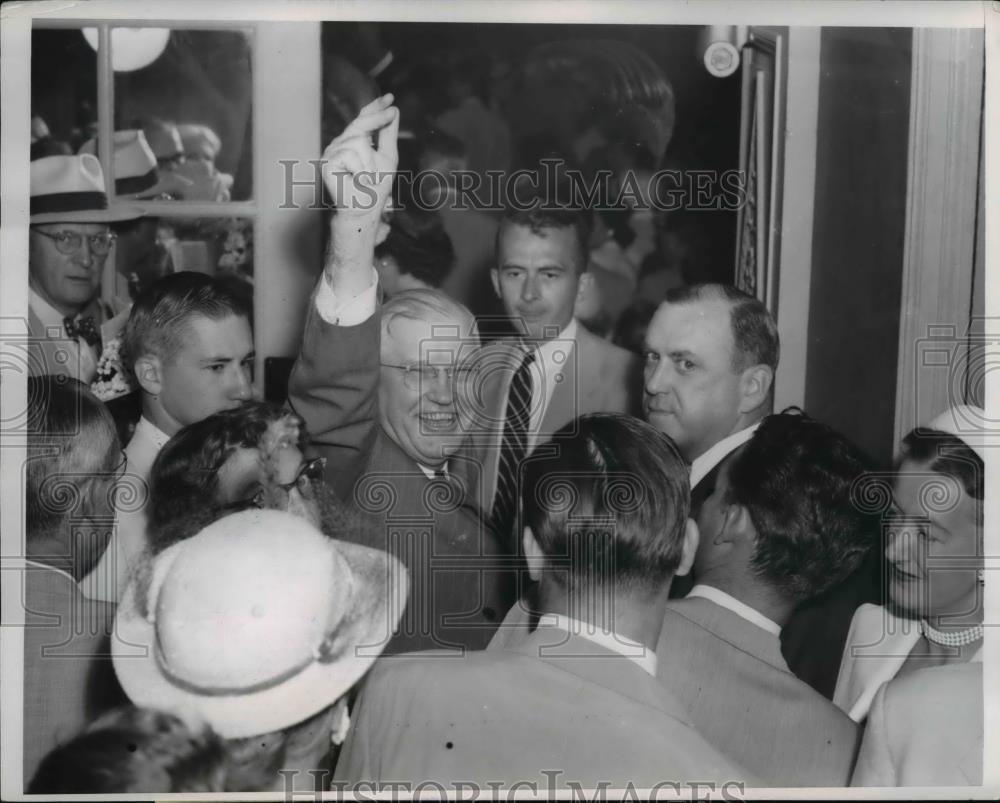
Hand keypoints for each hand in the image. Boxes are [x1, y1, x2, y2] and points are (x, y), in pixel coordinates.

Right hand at [320, 94, 398, 218]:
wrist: (364, 209)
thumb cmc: (375, 187)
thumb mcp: (387, 157)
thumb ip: (388, 134)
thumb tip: (394, 110)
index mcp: (353, 141)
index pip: (363, 119)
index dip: (375, 106)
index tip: (390, 97)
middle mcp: (340, 143)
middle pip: (360, 123)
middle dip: (377, 117)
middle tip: (391, 112)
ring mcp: (331, 152)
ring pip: (358, 140)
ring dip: (369, 163)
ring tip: (367, 177)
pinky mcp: (327, 162)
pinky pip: (350, 154)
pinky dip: (360, 169)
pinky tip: (357, 180)